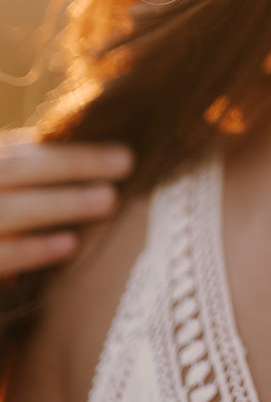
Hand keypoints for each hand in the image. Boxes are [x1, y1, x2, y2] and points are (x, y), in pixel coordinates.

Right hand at [0, 132, 133, 275]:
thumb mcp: (6, 201)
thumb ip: (24, 184)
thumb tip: (94, 165)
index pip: (18, 153)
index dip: (69, 152)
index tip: (121, 153)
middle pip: (15, 170)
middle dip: (73, 165)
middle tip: (127, 163)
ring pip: (9, 210)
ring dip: (61, 203)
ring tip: (109, 200)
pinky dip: (32, 249)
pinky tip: (69, 245)